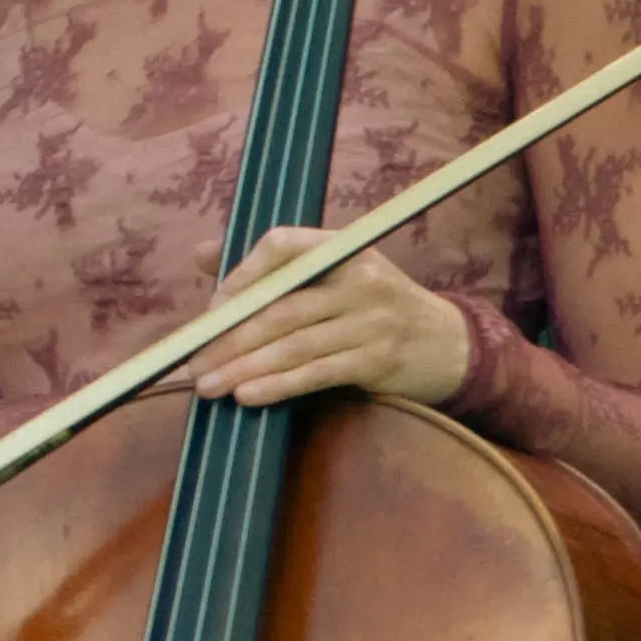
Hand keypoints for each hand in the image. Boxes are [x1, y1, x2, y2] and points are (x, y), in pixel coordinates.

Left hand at [189, 225, 474, 413]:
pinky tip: (247, 395)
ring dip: (244, 367)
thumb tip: (201, 255)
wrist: (447, 343)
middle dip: (230, 338)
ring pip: (294, 345)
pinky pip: (317, 373)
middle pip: (281, 307)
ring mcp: (372, 321)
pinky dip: (278, 385)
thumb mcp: (332, 275)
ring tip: (208, 385)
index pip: (285, 245)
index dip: (244, 273)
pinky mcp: (378, 360)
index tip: (213, 307)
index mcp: (342, 248)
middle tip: (192, 361)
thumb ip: (270, 268)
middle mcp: (360, 279)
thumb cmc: (371, 307)